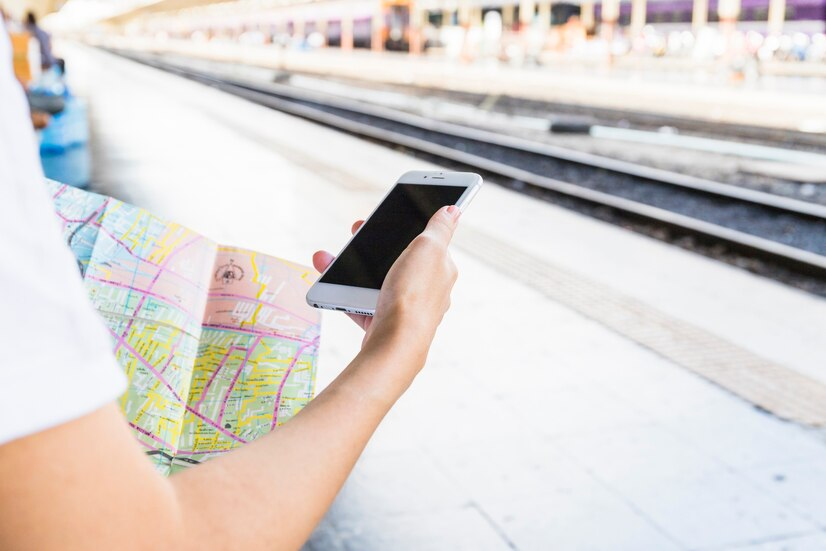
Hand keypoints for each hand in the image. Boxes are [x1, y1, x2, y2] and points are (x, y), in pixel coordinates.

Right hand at [312, 205, 460, 352]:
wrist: (394, 344)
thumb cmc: (413, 295)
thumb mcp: (429, 249)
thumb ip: (440, 228)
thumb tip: (454, 210)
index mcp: (441, 269)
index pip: (428, 241)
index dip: (409, 225)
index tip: (390, 213)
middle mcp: (426, 289)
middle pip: (399, 258)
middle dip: (375, 244)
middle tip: (356, 230)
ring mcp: (404, 306)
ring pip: (375, 279)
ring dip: (351, 266)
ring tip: (328, 257)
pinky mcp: (384, 321)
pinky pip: (361, 301)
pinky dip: (343, 291)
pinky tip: (328, 282)